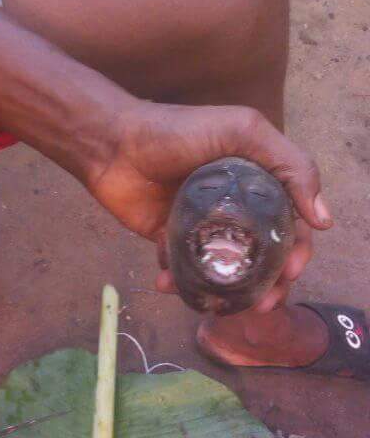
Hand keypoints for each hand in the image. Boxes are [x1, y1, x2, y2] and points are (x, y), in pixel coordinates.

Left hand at [88, 100, 330, 307]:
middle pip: (262, 254)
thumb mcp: (242, 131)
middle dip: (268, 284)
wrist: (113, 144)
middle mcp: (234, 207)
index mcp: (257, 183)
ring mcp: (201, 226)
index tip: (291, 273)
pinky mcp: (169, 240)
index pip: (290, 223)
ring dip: (228, 292)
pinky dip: (179, 283)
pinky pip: (183, 270)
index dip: (297, 251)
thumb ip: (289, 163)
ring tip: (219, 305)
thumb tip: (324, 220)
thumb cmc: (178, 132)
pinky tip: (167, 283)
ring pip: (225, 268)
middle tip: (262, 303)